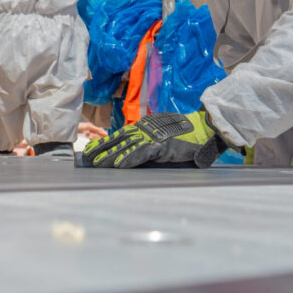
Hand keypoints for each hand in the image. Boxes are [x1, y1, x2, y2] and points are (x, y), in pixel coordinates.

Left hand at [82, 111, 226, 168]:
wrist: (206, 129)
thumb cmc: (188, 136)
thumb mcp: (165, 137)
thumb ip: (152, 144)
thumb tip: (137, 153)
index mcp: (146, 126)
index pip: (122, 134)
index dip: (106, 142)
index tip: (92, 149)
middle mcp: (147, 129)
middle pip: (119, 139)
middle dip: (102, 148)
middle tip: (86, 157)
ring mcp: (154, 136)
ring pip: (126, 146)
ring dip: (110, 155)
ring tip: (96, 163)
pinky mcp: (162, 145)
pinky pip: (142, 153)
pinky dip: (129, 159)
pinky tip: (118, 165)